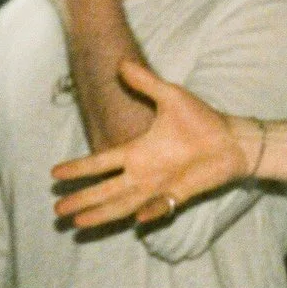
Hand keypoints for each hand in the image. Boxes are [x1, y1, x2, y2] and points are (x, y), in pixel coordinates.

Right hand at [51, 59, 245, 227]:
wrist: (231, 139)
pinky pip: (161, 207)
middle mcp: (143, 172)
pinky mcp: (179, 194)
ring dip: (103, 213)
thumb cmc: (201, 119)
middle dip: (82, 200)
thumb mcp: (171, 97)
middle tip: (57, 210)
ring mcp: (159, 185)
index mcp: (137, 151)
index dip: (79, 168)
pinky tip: (137, 222)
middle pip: (105, 190)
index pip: (101, 162)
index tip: (55, 173)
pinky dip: (151, 213)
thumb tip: (121, 63)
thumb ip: (146, 82)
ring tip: (79, 224)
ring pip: (124, 204)